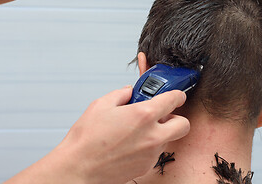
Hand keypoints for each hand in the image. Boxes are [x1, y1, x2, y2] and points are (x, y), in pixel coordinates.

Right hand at [59, 86, 189, 183]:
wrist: (78, 169)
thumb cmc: (86, 140)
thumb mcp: (101, 105)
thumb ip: (121, 94)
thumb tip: (129, 92)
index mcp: (143, 115)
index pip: (174, 100)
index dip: (177, 95)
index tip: (176, 96)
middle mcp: (152, 135)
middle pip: (183, 125)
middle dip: (177, 118)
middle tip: (163, 115)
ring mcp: (151, 153)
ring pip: (168, 139)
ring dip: (160, 132)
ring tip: (139, 130)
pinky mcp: (146, 167)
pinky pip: (155, 152)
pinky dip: (149, 146)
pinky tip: (131, 144)